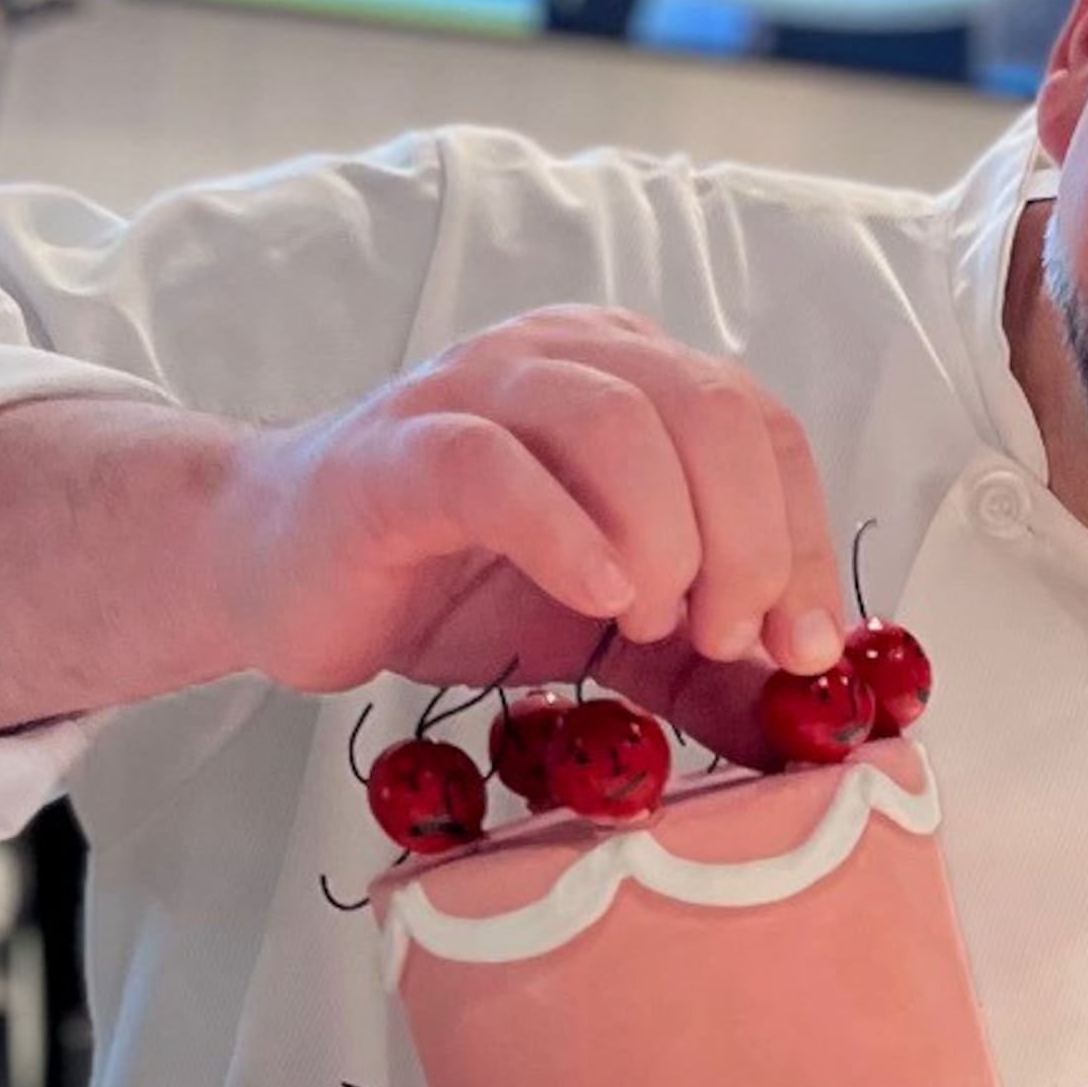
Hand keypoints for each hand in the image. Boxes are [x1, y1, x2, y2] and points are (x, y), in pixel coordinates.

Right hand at [198, 308, 848, 756]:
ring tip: (647, 622)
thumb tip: (809, 728)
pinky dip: (567, 534)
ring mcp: (477, 391)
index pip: (761, 428)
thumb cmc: (448, 582)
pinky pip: (498, 468)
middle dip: (746, 542)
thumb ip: (704, 667)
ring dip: (665, 537)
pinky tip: (597, 597)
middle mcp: (566, 357)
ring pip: (617, 423)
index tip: (802, 649)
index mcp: (632, 377)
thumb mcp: (606, 629)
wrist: (278, 571)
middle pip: (709, 412)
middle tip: (723, 640)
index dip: (802, 540)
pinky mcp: (401, 453)